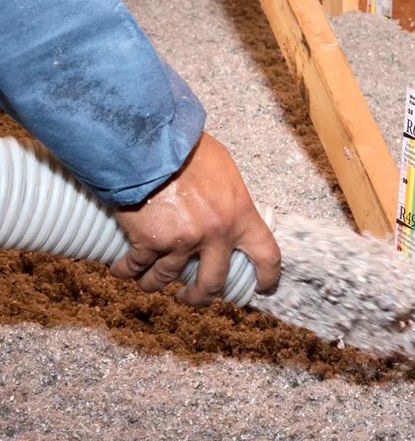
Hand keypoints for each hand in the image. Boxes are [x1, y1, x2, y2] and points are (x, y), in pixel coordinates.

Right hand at [110, 132, 280, 304]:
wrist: (150, 143)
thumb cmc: (188, 149)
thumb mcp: (224, 171)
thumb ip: (228, 198)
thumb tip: (225, 211)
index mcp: (240, 215)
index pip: (266, 255)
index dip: (267, 276)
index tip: (262, 288)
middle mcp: (215, 235)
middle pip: (213, 283)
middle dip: (200, 296)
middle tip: (192, 297)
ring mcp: (182, 242)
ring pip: (167, 279)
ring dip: (155, 284)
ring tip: (148, 282)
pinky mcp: (150, 242)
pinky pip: (136, 266)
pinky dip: (126, 271)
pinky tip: (121, 270)